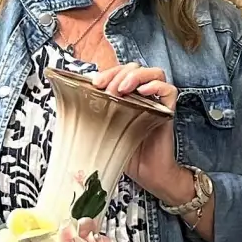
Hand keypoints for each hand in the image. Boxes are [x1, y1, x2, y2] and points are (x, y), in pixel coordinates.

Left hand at [90, 64, 188, 204]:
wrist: (146, 174)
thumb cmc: (124, 153)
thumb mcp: (101, 128)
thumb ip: (93, 112)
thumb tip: (71, 100)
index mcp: (127, 96)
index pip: (120, 72)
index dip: (108, 72)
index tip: (95, 83)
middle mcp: (143, 96)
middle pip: (135, 68)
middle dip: (118, 73)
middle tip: (107, 89)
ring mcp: (157, 102)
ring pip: (154, 73)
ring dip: (136, 76)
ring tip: (123, 89)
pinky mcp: (168, 111)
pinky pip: (169, 90)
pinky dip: (156, 86)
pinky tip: (143, 93)